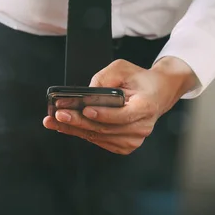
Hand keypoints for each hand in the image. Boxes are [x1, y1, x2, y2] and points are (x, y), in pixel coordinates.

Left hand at [43, 57, 197, 154]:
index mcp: (146, 107)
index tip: (85, 110)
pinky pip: (101, 141)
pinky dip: (83, 134)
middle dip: (79, 122)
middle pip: (106, 129)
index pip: (122, 116)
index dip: (103, 114)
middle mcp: (141, 127)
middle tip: (59, 115)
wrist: (158, 93)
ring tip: (55, 122)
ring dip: (75, 130)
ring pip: (100, 137)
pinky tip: (68, 128)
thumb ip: (105, 77)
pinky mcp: (126, 145)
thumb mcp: (123, 68)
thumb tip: (87, 93)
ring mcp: (134, 139)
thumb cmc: (140, 80)